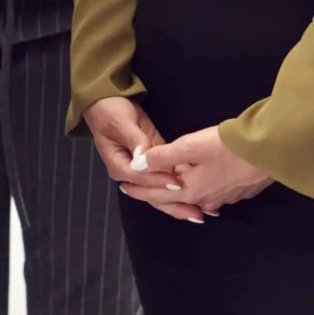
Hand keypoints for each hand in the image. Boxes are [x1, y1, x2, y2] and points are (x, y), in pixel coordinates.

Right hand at [88, 97, 203, 224]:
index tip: (176, 182)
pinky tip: (202, 194)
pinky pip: (170, 175)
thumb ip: (134, 141)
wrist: (109, 100)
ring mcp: (146, 169)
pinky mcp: (158, 161)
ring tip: (204, 210)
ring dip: (182, 199)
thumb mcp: (121, 124)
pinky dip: (184, 183)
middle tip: (196, 214)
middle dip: (174, 204)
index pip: (140, 179)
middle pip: (153, 194)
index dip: (158, 181)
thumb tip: (144, 158)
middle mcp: (132, 173)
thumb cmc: (110, 111)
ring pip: (163, 188)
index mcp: (119, 166)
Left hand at [136, 125, 273, 217]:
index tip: (123, 187)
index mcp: (190, 191)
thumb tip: (137, 165)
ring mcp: (225, 197)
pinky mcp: (240, 191)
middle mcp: (206, 200)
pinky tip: (199, 186)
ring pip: (195, 196)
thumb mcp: (189, 146)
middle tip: (140, 188)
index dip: (138, 189)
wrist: (269, 149)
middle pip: (175, 198)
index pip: (156, 193)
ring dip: (180, 193)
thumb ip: (161, 156)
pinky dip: (199, 189)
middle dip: (157, 193)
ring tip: (166, 188)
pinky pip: (212, 193)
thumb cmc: (227, 146)